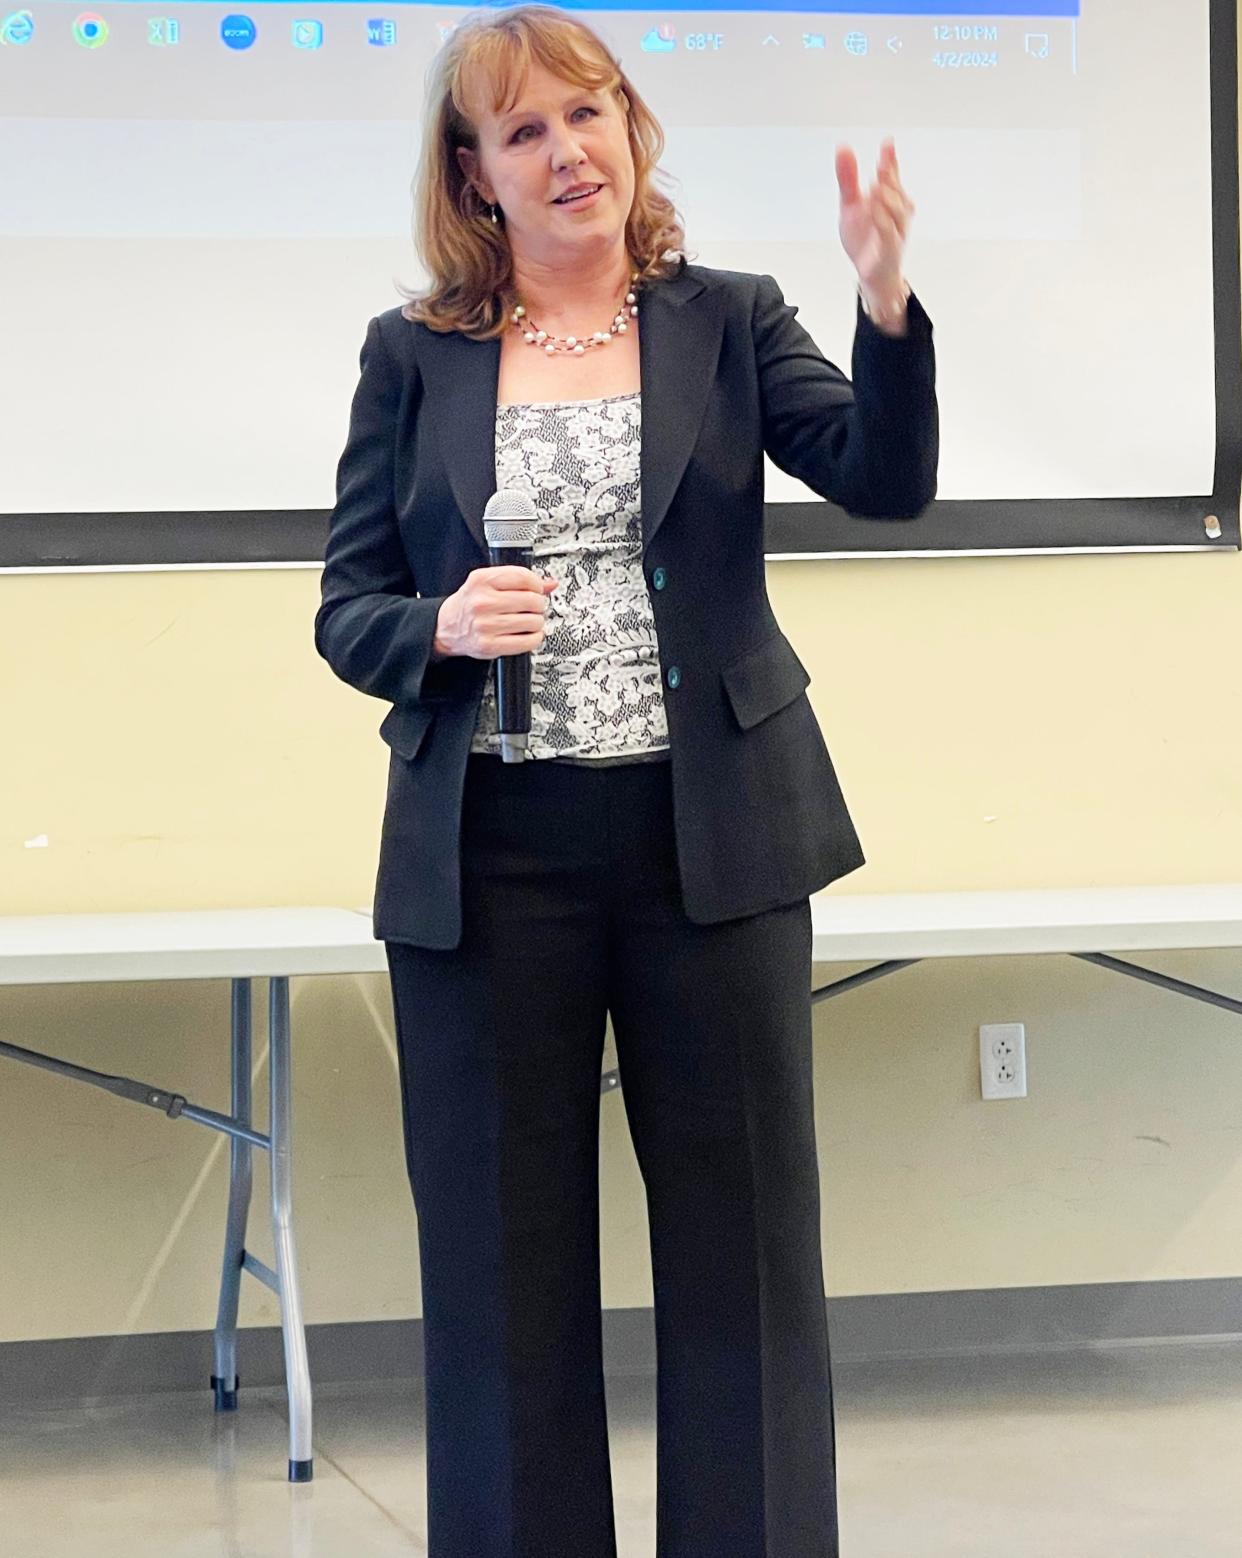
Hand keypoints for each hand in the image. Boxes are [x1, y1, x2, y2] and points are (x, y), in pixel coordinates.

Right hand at [433, 566, 556, 659]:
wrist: (446, 627)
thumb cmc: (469, 604)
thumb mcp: (487, 584)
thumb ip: (517, 581)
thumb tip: (549, 584)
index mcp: (481, 580)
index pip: (523, 577)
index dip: (537, 584)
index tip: (537, 589)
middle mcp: (483, 602)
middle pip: (531, 600)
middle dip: (538, 604)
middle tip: (533, 607)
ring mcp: (486, 625)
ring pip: (533, 621)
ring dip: (537, 622)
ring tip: (529, 621)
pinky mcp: (490, 645)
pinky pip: (527, 641)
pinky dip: (535, 638)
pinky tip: (529, 634)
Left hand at [835, 138, 913, 296]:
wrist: (871, 274)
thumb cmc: (865, 238)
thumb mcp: (850, 205)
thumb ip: (848, 179)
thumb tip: (843, 147)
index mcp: (888, 198)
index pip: (890, 175)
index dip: (889, 159)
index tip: (887, 143)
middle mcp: (897, 212)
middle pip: (895, 190)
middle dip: (890, 176)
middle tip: (883, 162)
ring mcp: (896, 231)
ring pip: (896, 211)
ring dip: (888, 198)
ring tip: (878, 185)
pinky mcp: (890, 250)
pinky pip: (890, 235)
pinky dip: (884, 223)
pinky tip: (876, 212)